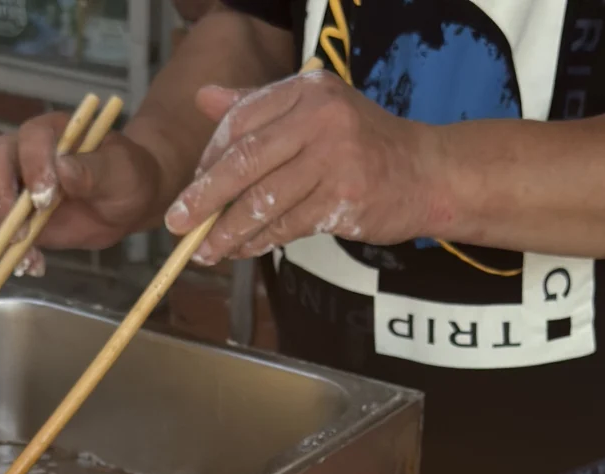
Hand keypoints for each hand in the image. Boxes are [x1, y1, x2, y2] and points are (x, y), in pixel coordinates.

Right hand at [0, 110, 171, 271]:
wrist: (126, 201)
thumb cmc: (126, 177)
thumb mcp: (120, 172)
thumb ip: (94, 170)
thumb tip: (63, 169)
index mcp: (51, 132)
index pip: (28, 140)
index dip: (32, 167)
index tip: (45, 199)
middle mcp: (24, 151)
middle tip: (21, 230)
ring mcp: (14, 182)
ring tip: (27, 257)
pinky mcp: (15, 214)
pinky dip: (7, 249)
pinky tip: (33, 265)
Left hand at [164, 70, 441, 263]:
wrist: (427, 173)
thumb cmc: (364, 145)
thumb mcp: (314, 113)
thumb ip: (257, 106)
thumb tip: (204, 99)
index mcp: (305, 90)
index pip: (241, 124)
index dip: (208, 161)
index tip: (191, 192)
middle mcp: (318, 117)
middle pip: (244, 161)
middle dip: (205, 197)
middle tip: (177, 224)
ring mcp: (334, 157)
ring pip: (264, 199)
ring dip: (229, 231)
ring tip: (205, 251)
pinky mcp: (344, 197)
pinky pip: (288, 225)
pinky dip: (261, 241)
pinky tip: (243, 251)